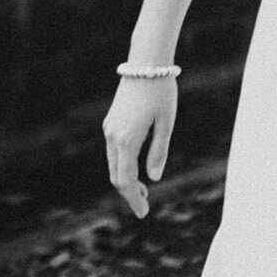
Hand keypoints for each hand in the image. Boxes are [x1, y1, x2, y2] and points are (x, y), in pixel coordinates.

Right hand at [104, 72, 177, 216]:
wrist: (145, 64)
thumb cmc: (161, 92)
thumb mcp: (166, 123)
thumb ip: (158, 152)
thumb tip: (153, 178)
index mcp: (127, 140)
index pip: (126, 180)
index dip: (134, 199)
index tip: (144, 213)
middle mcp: (113, 136)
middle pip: (116, 176)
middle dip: (129, 193)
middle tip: (144, 206)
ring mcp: (109, 129)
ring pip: (113, 165)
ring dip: (125, 180)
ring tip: (143, 190)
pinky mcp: (110, 122)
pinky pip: (113, 152)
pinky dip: (122, 166)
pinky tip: (135, 169)